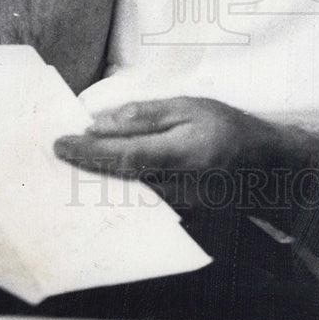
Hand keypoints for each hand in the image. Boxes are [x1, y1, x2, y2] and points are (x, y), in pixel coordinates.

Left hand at [53, 97, 284, 202]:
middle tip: (56, 150)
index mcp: (180, 153)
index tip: (60, 144)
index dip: (89, 152)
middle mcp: (174, 185)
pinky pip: (135, 196)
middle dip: (83, 165)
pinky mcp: (173, 211)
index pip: (123, 155)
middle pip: (116, 178)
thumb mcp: (191, 107)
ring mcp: (174, 204)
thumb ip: (147, 115)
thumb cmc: (228, 127)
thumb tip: (102, 122)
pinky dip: (114, 182)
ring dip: (95, 175)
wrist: (262, 166)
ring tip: (72, 158)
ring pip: (123, 190)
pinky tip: (100, 172)